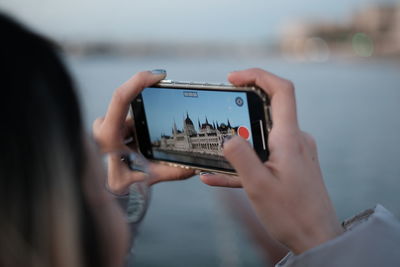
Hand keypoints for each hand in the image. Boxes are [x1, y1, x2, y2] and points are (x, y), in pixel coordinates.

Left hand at [93, 70, 194, 193]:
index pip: (121, 97)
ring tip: (139, 158)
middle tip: (149, 147)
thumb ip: (171, 172)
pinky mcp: (108, 128)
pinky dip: (138, 133)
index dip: (139, 81)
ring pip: (132, 120)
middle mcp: (103, 126)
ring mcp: (105, 126)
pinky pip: (128, 124)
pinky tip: (136, 153)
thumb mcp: (144, 180)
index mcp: (108, 134)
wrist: (97, 193)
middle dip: (148, 125)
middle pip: (133, 113)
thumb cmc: (115, 186)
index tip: (160, 75)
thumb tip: (194, 166)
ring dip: (142, 134)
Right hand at [203, 68, 341, 253]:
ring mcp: (295, 153)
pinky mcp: (292, 166)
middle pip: (269, 109)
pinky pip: (265, 156)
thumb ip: (240, 157)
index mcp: (289, 139)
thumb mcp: (258, 185)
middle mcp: (295, 140)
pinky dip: (245, 161)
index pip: (281, 91)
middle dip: (241, 110)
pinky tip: (218, 176)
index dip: (258, 76)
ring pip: (263, 136)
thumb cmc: (291, 214)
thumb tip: (227, 137)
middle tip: (219, 116)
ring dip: (239, 141)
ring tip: (214, 155)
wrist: (317, 239)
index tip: (233, 78)